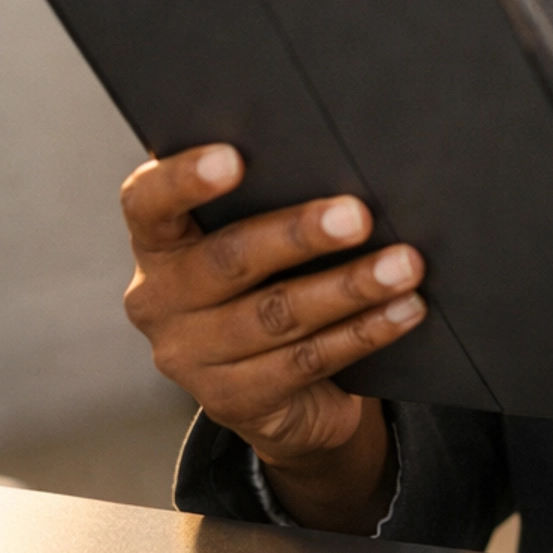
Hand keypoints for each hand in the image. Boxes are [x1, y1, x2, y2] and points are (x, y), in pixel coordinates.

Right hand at [121, 144, 426, 531]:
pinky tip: (403, 309)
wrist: (273, 389)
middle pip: (229, 259)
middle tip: (359, 216)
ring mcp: (190, 358)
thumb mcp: (252, 235)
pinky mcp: (231, 401)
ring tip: (404, 264)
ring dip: (350, 287)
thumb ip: (266, 195)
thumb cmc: (266, 277)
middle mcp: (159, 300)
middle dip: (300, 235)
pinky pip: (306, 361)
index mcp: (157, 243)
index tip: (235, 158)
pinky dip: (364, 332)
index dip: (184, 178)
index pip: (148, 202)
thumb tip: (335, 151)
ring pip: (277, 315)